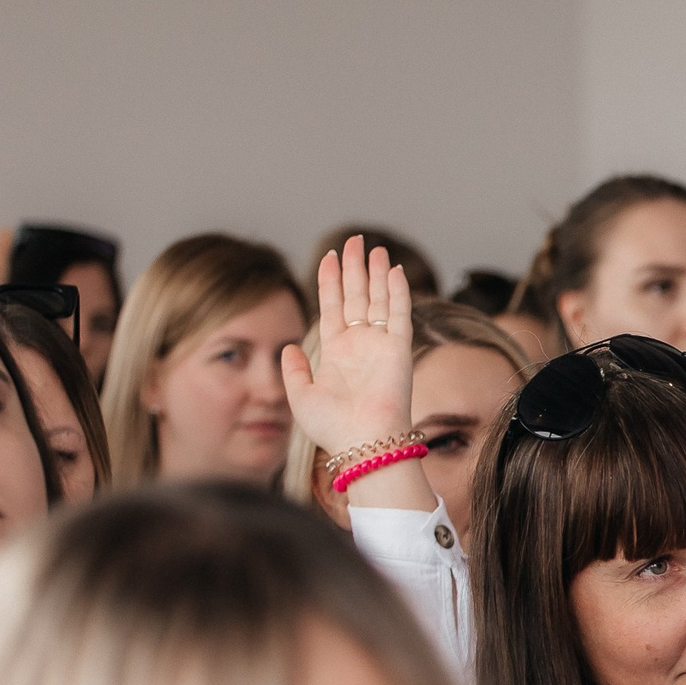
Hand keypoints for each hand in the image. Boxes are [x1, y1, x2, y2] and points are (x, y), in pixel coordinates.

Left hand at [282, 236, 415, 454]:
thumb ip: (293, 370)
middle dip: (354, 268)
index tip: (329, 256)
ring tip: (373, 248)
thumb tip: (287, 347)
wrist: (364, 443)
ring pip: (377, 299)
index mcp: (336, 354)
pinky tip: (392, 270)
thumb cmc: (333, 428)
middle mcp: (360, 346)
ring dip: (375, 273)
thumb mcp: (300, 397)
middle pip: (356, 296)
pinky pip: (398, 313)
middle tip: (353, 241)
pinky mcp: (399, 349)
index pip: (333, 307)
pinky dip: (396, 291)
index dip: (330, 281)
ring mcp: (380, 346)